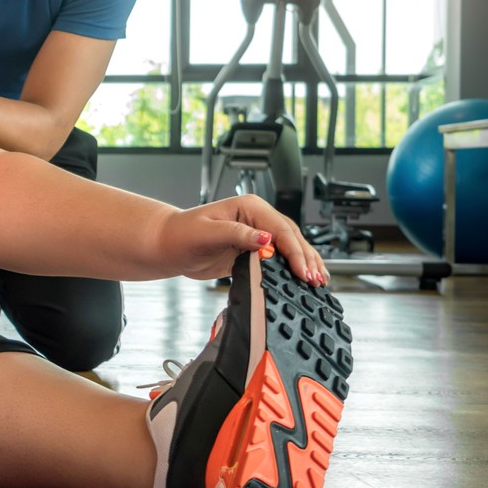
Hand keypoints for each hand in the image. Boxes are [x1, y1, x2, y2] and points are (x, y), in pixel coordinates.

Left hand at [152, 195, 329, 285]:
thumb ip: (237, 234)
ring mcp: (256, 234)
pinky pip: (279, 259)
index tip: (303, 270)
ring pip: (290, 247)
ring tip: (320, 280)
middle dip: (306, 259)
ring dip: (305, 263)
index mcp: (249, 207)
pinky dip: (293, 269)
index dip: (294, 251)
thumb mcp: (207, 232)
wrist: (167, 245)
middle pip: (291, 237)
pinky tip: (304, 279)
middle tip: (317, 280)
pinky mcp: (253, 251)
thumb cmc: (181, 234)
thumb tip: (265, 239)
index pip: (280, 229)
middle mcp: (257, 218)